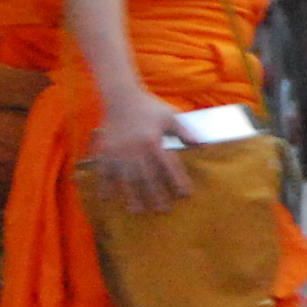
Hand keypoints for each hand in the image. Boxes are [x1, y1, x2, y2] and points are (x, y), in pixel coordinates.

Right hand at [90, 90, 190, 213]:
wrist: (121, 96)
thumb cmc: (148, 106)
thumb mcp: (170, 115)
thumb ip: (184, 131)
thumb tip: (202, 145)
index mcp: (153, 141)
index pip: (168, 165)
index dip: (178, 180)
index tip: (185, 194)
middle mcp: (135, 149)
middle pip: (147, 178)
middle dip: (156, 195)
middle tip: (163, 210)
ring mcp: (118, 152)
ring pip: (126, 179)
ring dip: (131, 196)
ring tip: (137, 210)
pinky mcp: (105, 151)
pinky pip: (104, 171)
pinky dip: (105, 185)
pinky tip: (107, 198)